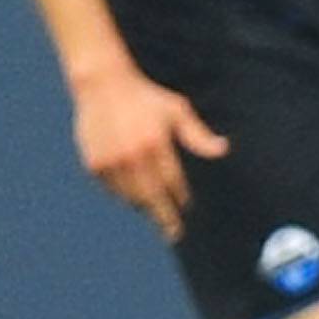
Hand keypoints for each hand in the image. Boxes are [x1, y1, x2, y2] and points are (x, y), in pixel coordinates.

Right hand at [71, 58, 226, 240]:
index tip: (187, 206)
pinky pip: (113, 190)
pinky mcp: (95, 165)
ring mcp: (111, 163)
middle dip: (165, 218)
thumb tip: (223, 150)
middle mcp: (133, 156)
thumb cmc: (146, 97)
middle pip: (152, 199)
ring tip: (153, 209)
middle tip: (174, 233)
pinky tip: (133, 190)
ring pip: (131, 198)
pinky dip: (124, 194)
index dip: (181, 197)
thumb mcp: (176, 110)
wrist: (102, 85)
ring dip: (144, 206)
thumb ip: (198, 134)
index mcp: (156, 144)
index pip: (173, 183)